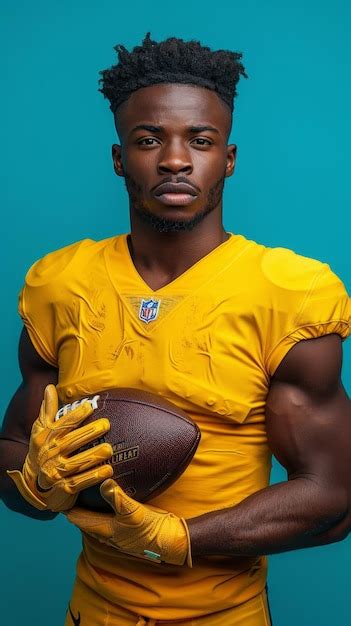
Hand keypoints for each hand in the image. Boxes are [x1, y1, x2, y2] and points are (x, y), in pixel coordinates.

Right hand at [7, 385, 112, 511]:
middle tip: (106, 424)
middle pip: (71, 442)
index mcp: (47, 438)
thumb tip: (50, 387)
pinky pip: (80, 482)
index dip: (75, 415)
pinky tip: (108, 471)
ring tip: (109, 449)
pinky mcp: (64, 487)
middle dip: (88, 433)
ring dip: (93, 456)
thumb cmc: (42, 451)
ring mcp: (56, 472)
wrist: (34, 484)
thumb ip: (48, 410)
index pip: (62, 424)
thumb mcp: (40, 430)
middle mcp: (50, 454)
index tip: (89, 406)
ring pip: (77, 463)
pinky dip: (94, 477)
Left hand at [66, 479, 191, 566]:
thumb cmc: (151, 529)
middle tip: (68, 487)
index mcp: (104, 530)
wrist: (170, 541)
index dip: (68, 506)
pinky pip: (108, 518)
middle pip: (84, 520)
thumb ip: (117, 498)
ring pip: (96, 520)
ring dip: (88, 508)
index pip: (78, 518)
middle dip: (76, 506)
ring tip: (83, 492)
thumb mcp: (134, 511)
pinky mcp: (127, 528)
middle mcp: (107, 533)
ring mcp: (117, 532)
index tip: (58, 492)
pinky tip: (106, 499)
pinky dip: (102, 508)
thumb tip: (103, 482)